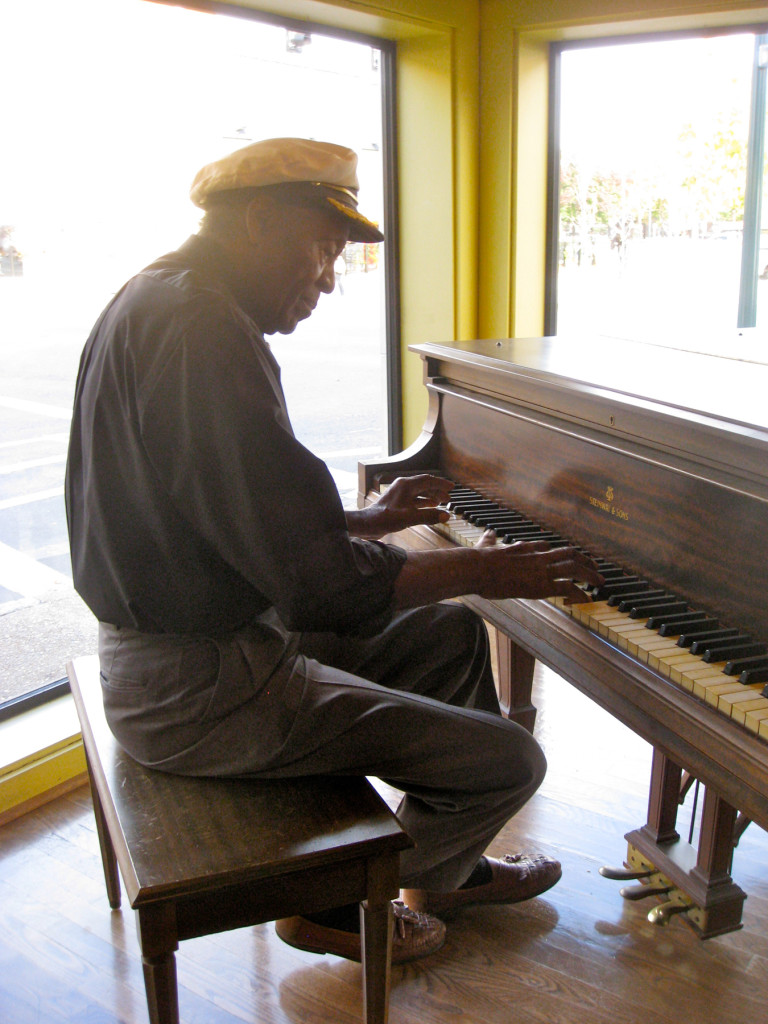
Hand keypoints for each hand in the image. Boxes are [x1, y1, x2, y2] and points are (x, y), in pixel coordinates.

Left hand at [347, 474, 452, 538]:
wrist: (368, 524)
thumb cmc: (385, 518)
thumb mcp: (410, 518)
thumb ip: (429, 516)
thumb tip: (446, 516)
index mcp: (406, 485)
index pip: (428, 480)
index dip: (441, 484)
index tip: (452, 487)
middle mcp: (403, 486)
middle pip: (425, 485)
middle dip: (437, 490)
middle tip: (448, 498)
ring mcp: (399, 494)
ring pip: (419, 492)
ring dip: (431, 496)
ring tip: (441, 502)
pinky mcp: (397, 502)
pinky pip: (414, 499)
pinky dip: (423, 502)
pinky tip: (429, 507)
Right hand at [475, 531, 603, 604]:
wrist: (478, 568)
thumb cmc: (478, 559)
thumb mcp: (485, 544)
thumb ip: (489, 539)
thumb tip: (488, 533)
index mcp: (526, 547)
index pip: (548, 547)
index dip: (559, 554)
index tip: (566, 560)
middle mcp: (538, 556)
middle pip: (569, 554)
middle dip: (584, 560)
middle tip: (595, 567)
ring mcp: (541, 570)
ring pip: (574, 569)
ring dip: (590, 575)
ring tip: (600, 582)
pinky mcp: (541, 586)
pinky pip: (567, 588)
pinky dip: (579, 593)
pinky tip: (585, 598)